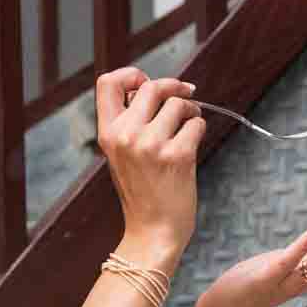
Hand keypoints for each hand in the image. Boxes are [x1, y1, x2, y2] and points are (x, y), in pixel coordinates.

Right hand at [95, 66, 204, 263]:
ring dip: (190, 111)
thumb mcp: (122, 155)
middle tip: (186, 95)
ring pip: (178, 104)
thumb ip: (130, 122)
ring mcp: (151, 145)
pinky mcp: (178, 156)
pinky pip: (196, 124)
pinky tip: (193, 144)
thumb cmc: (143, 193)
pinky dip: (199, 130)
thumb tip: (153, 87)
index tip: (146, 81)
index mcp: (108, 134)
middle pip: (151, 86)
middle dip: (173, 88)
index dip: (130, 74)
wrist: (153, 232)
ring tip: (189, 125)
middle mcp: (126, 136)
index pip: (107, 83)